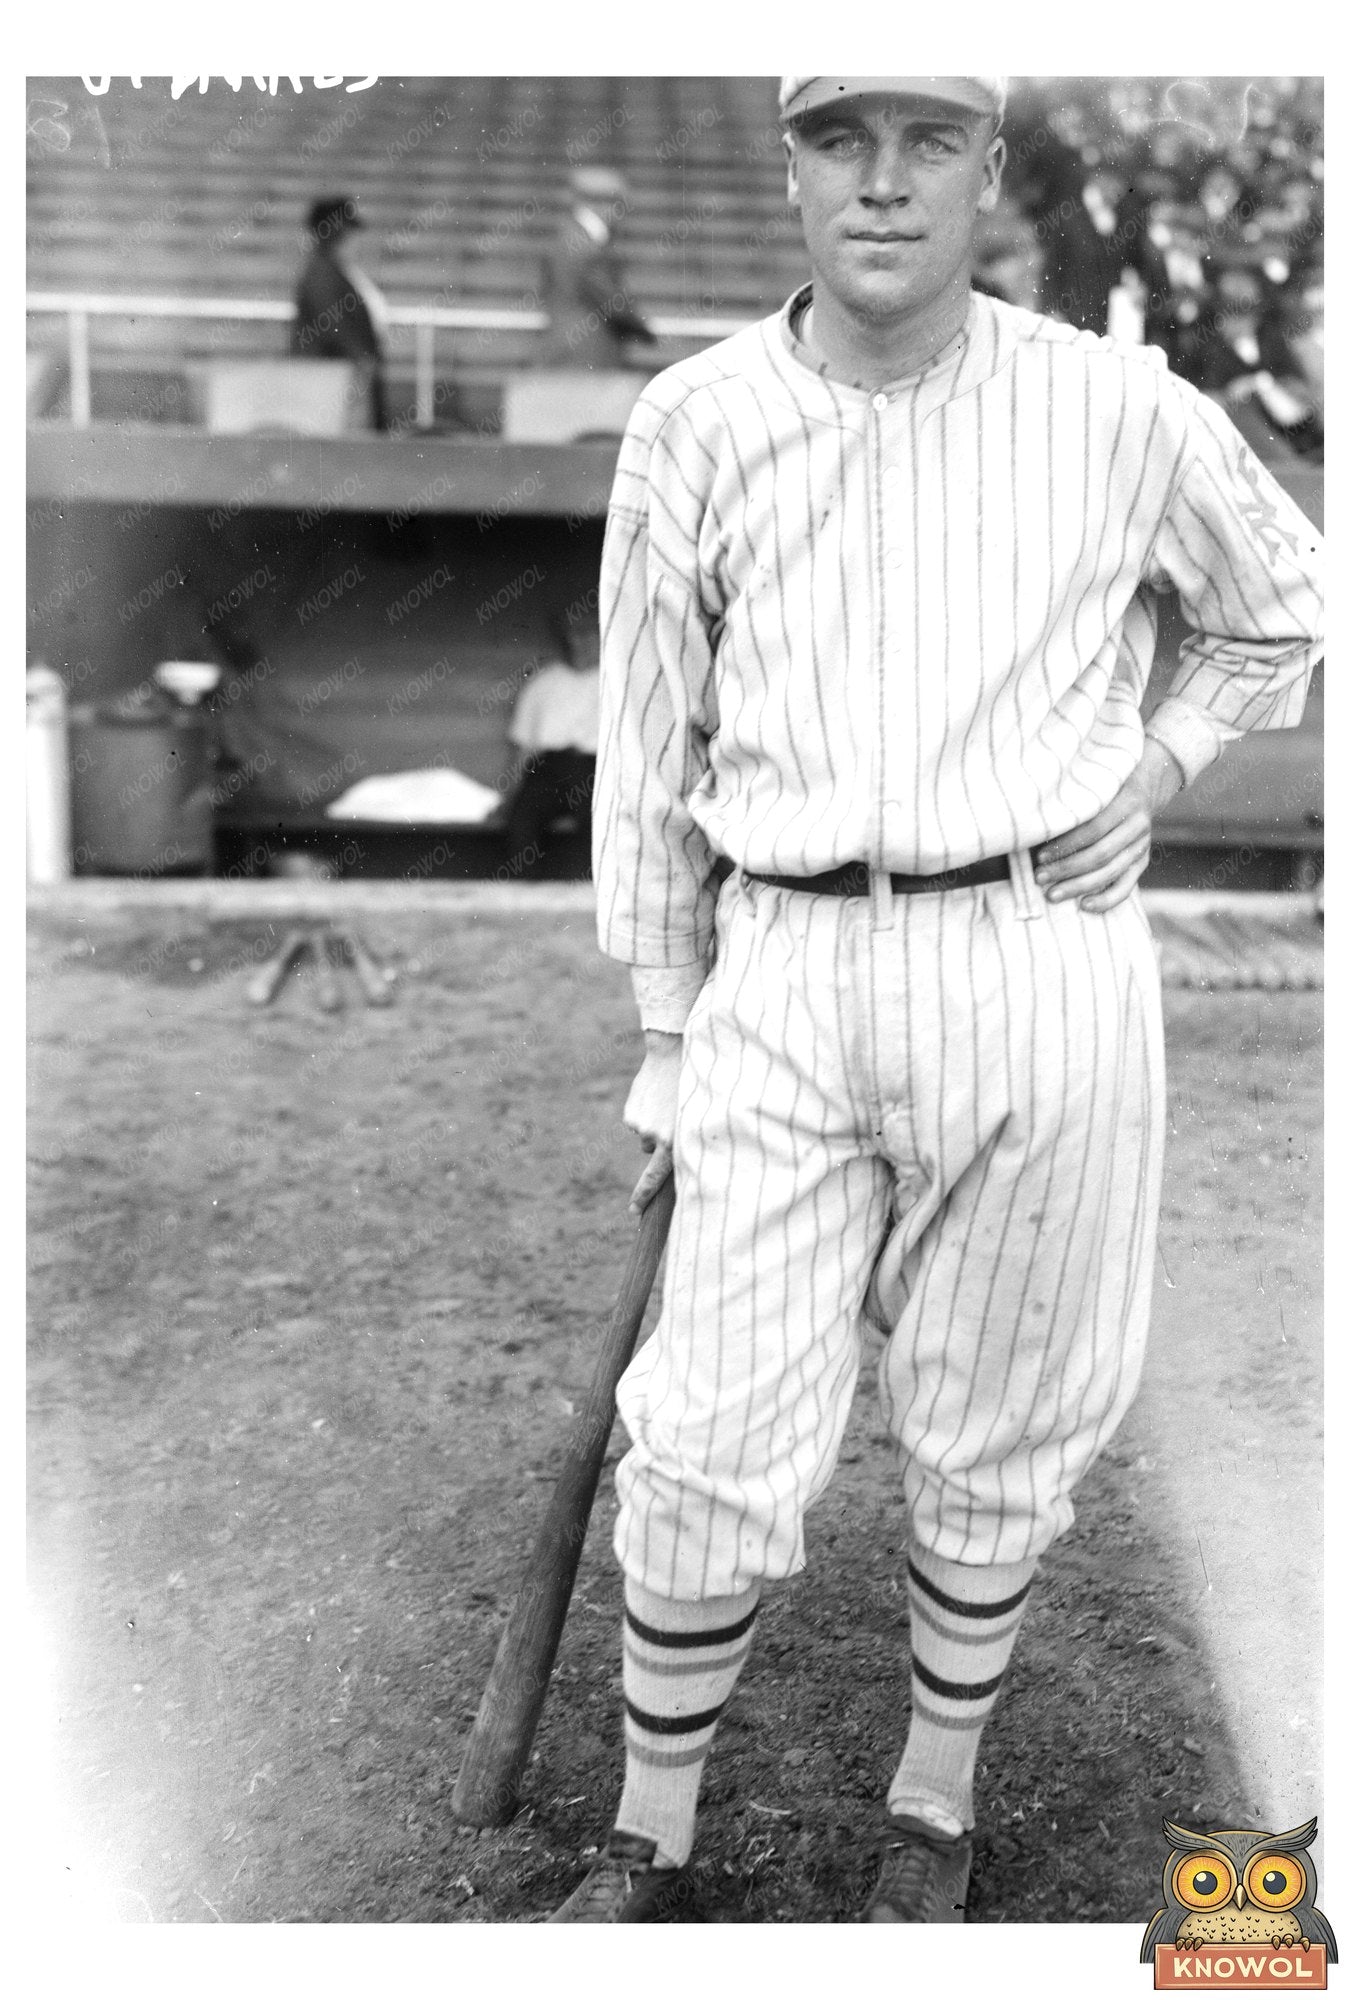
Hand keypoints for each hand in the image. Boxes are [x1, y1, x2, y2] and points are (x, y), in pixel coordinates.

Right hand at [622, 1031, 681, 1213]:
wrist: (672, 1053)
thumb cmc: (692, 1088)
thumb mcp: (694, 1117)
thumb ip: (681, 1140)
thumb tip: (662, 1155)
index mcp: (676, 1143)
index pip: (657, 1178)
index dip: (644, 1196)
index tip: (633, 1212)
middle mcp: (656, 1139)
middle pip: (652, 1152)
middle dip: (657, 1142)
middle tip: (668, 1118)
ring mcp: (641, 1127)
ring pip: (645, 1135)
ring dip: (653, 1123)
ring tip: (666, 1101)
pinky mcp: (630, 1115)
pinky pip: (636, 1122)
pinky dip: (644, 1112)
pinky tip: (654, 1095)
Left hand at [1034, 741, 1183, 912]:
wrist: (1145, 785)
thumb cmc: (1105, 785)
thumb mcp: (1094, 782)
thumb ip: (1074, 798)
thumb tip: (1034, 822)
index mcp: (1125, 801)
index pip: (1093, 829)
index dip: (1066, 845)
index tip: (1040, 856)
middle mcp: (1138, 826)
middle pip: (1100, 854)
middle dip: (1067, 869)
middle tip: (1039, 877)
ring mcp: (1142, 846)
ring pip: (1111, 872)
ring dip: (1079, 886)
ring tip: (1052, 894)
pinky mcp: (1141, 861)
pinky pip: (1126, 886)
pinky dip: (1107, 900)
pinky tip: (1084, 906)